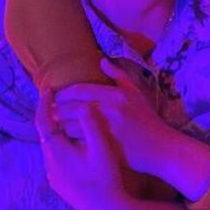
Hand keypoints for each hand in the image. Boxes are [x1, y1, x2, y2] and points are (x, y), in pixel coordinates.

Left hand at [36, 89, 126, 209]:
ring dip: (55, 132)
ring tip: (66, 119)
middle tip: (57, 100)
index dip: (44, 103)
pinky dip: (59, 145)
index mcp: (56, 152)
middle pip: (44, 134)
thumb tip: (83, 106)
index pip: (43, 121)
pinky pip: (54, 158)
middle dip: (50, 116)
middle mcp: (49, 163)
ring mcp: (52, 176)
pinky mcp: (58, 184)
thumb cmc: (106, 179)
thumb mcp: (102, 150)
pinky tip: (72, 144)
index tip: (48, 89)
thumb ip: (92, 126)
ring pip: (49, 147)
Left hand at [53, 59, 174, 175]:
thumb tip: (102, 61)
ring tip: (51, 125)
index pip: (79, 90)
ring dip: (59, 124)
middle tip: (48, 112)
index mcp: (115, 95)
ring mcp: (106, 128)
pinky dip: (68, 139)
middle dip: (56, 109)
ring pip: (71, 124)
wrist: (161, 149)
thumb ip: (119, 76)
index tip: (55, 97)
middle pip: (71, 106)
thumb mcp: (136, 94)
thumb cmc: (148, 121)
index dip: (63, 94)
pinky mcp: (103, 146)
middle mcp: (109, 109)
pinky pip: (78, 141)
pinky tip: (62, 139)